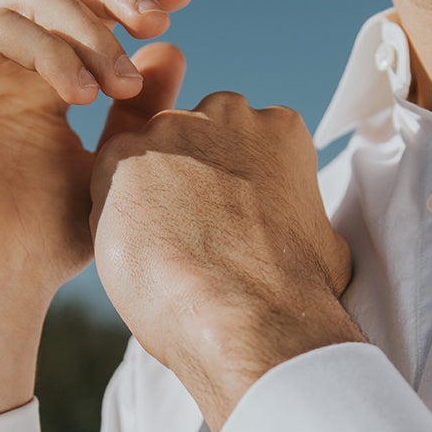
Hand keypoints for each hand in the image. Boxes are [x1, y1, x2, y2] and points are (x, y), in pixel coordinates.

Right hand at [0, 0, 190, 431]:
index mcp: (43, 74)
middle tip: (158, 16)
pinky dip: (46, 51)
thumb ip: (139, 111)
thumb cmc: (47, 242)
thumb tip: (174, 46)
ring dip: (87, 32)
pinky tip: (81, 95)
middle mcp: (2, 57)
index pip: (89, 6)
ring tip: (122, 87)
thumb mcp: (111, 169)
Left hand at [90, 92, 363, 431]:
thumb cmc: (295, 294)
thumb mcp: (323, 241)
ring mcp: (172, 130)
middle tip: (194, 234)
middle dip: (189, 178)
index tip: (229, 220)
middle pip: (194, 136)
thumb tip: (301, 233)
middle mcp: (226, 114)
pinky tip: (140, 251)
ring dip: (150, 195)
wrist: (249, 317)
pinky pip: (108, 181)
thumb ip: (299, 215)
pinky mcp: (121, 158)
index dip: (231, 184)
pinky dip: (117, 216)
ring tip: (165, 250)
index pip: (242, 139)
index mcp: (280, 129)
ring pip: (148, 155)